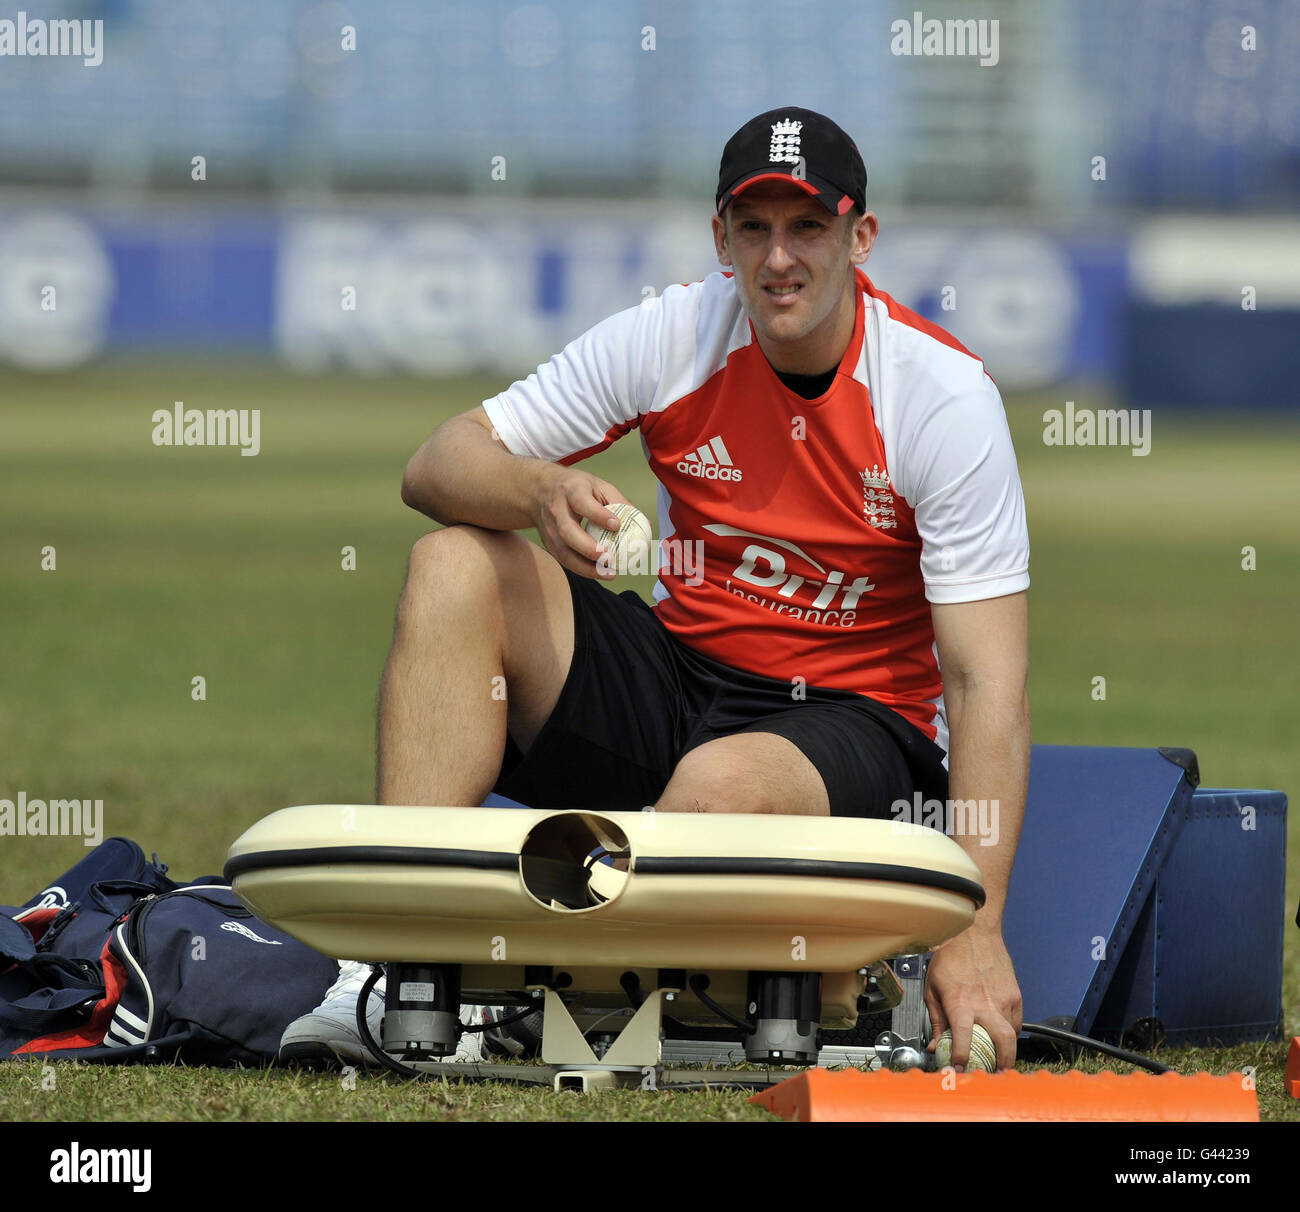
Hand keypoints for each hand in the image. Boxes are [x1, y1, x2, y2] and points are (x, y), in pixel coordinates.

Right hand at [530, 466, 630, 579]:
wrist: (537, 491)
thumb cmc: (575, 488)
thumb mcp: (597, 485)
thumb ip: (620, 502)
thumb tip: (645, 523)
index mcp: (570, 490)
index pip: (582, 503)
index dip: (598, 515)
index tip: (617, 525)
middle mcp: (556, 510)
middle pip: (568, 532)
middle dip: (589, 548)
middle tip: (611, 558)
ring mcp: (549, 529)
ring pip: (563, 552)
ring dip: (586, 567)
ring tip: (609, 573)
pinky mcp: (549, 543)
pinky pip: (564, 560)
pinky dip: (582, 569)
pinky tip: (600, 573)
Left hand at [923, 926, 1022, 1070]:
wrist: (975, 931)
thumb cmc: (950, 955)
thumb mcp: (933, 987)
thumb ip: (936, 1020)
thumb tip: (936, 1046)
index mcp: (960, 1003)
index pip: (964, 1040)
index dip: (962, 1060)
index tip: (959, 1071)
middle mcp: (985, 1004)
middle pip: (1003, 1044)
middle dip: (1002, 1065)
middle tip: (995, 1075)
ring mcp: (1004, 1000)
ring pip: (1012, 1035)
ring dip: (1007, 1051)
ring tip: (998, 1060)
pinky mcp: (1015, 995)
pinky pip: (1016, 1023)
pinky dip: (1010, 1033)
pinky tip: (1000, 1035)